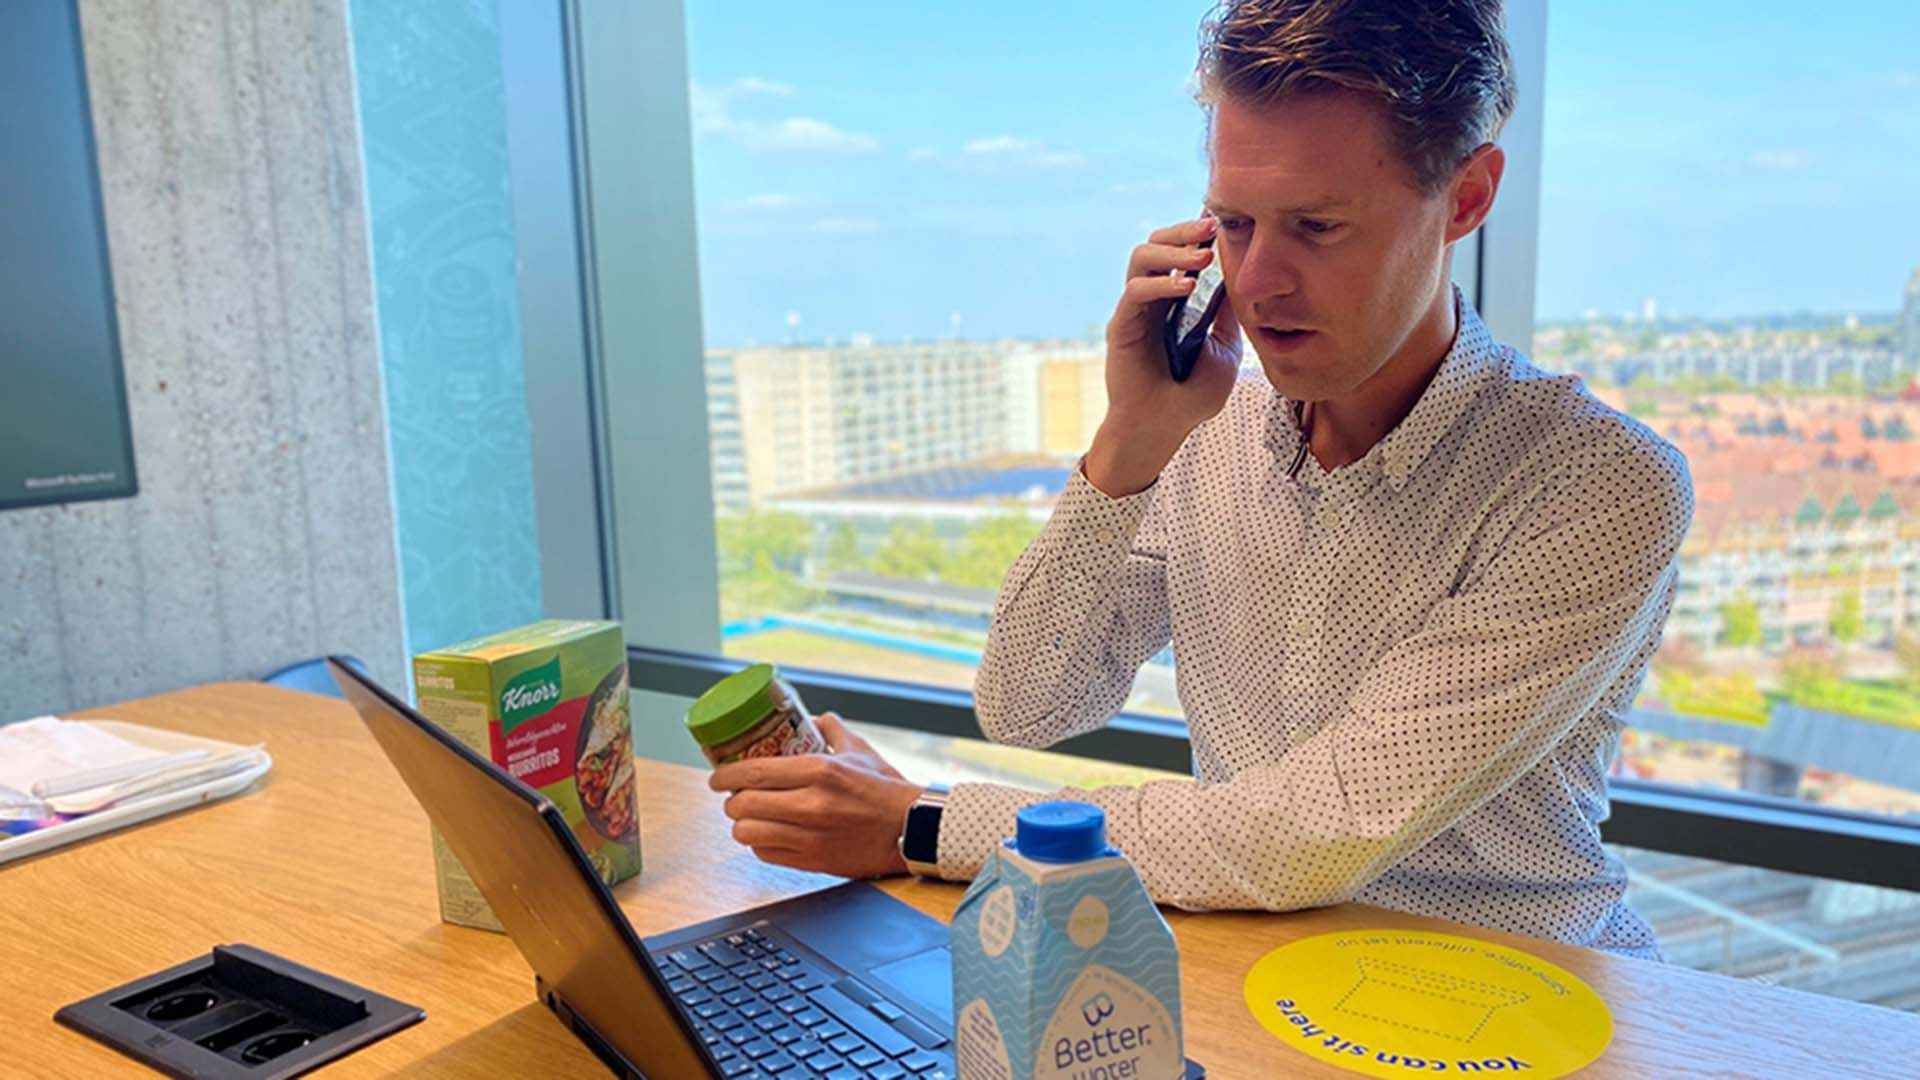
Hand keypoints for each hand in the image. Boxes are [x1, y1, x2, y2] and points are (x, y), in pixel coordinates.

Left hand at [709, 713, 924, 878]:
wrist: (912, 828)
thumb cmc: (887, 790)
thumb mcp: (859, 749)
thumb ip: (832, 729)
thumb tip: (814, 718)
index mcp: (819, 770)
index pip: (753, 772)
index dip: (725, 776)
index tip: (716, 777)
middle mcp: (810, 803)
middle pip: (743, 804)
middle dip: (731, 802)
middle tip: (734, 798)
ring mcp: (810, 835)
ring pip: (749, 833)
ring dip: (742, 825)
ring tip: (749, 818)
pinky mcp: (813, 861)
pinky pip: (767, 855)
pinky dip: (760, 845)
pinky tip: (768, 836)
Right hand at [1089, 215, 1242, 495]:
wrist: (1164, 428)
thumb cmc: (1192, 396)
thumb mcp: (1225, 351)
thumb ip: (1227, 317)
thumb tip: (1241, 281)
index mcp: (1174, 301)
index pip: (1178, 253)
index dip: (1196, 234)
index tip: (1221, 224)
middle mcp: (1151, 299)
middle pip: (1156, 244)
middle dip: (1182, 231)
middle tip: (1210, 227)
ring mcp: (1135, 311)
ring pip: (1141, 258)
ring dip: (1172, 252)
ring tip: (1202, 257)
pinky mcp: (1122, 327)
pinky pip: (1135, 292)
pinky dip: (1160, 284)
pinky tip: (1187, 288)